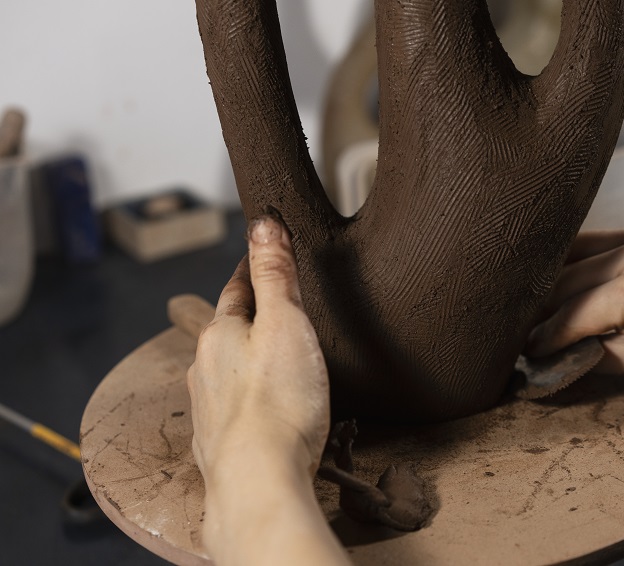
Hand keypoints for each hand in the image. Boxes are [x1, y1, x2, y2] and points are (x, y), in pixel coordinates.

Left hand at [188, 216, 348, 565]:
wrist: (259, 479)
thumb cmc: (279, 399)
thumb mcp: (286, 322)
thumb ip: (275, 274)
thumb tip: (262, 223)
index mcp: (220, 333)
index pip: (237, 288)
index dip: (253, 271)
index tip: (260, 255)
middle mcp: (203, 367)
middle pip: (225, 330)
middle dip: (244, 318)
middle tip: (266, 310)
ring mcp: (207, 407)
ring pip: (222, 370)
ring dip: (239, 360)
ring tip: (263, 360)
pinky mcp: (218, 442)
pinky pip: (230, 408)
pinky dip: (243, 400)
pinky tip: (257, 409)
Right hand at [525, 223, 623, 388]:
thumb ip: (584, 355)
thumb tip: (540, 356)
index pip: (571, 314)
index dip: (541, 338)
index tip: (520, 354)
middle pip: (565, 281)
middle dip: (538, 311)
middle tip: (517, 334)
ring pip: (574, 255)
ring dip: (549, 282)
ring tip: (531, 308)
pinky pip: (597, 243)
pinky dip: (575, 262)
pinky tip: (557, 279)